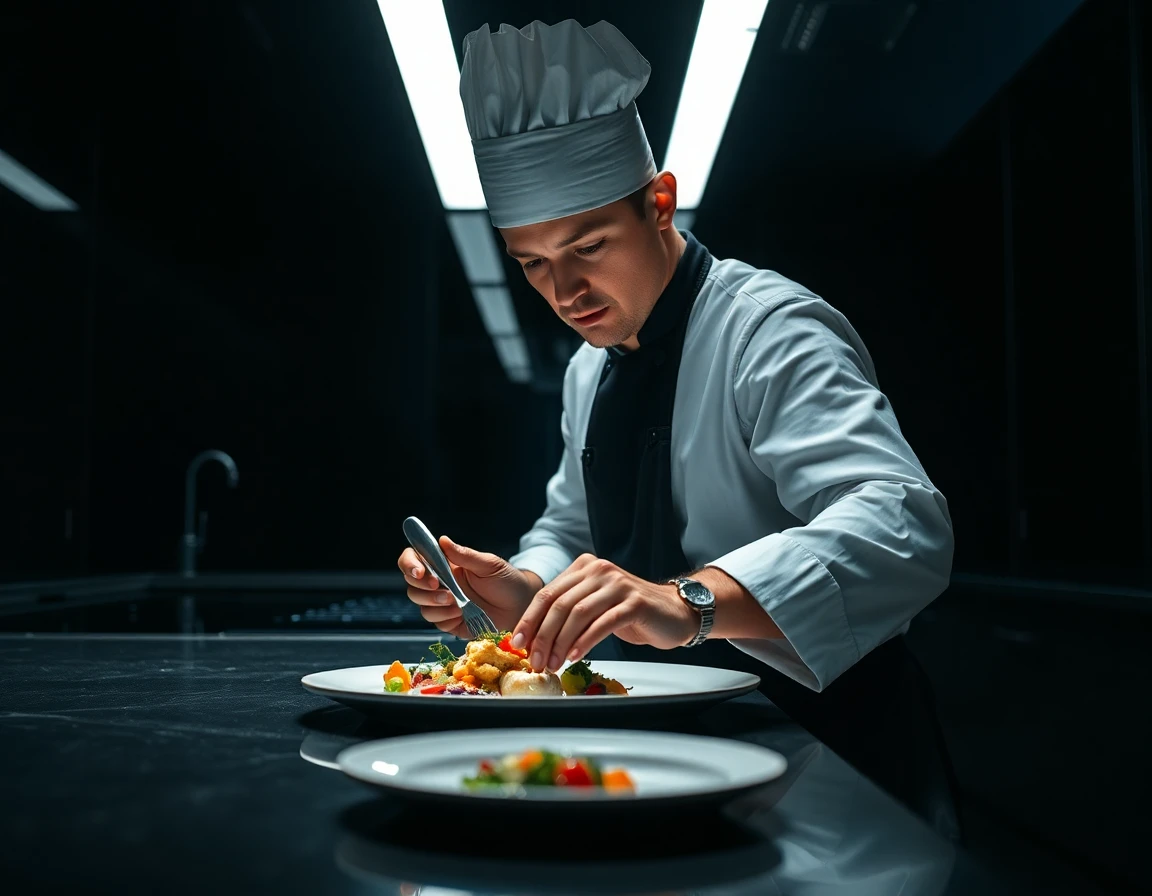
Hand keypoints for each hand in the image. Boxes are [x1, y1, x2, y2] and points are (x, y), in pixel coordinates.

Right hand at [397, 536, 536, 638]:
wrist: (521, 606)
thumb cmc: (506, 580)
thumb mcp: (489, 564)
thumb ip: (464, 555)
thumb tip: (442, 540)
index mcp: (446, 565)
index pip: (415, 559)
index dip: (410, 564)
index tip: (420, 571)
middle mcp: (441, 584)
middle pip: (413, 585)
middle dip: (422, 588)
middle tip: (440, 587)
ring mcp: (444, 604)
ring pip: (421, 605)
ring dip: (434, 604)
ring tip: (457, 603)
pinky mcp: (451, 622)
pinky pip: (436, 622)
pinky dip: (445, 618)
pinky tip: (461, 614)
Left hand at [509, 554, 698, 671]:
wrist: (672, 612)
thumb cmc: (629, 613)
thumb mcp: (593, 606)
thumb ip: (567, 612)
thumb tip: (533, 638)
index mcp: (583, 567)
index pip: (547, 593)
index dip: (530, 619)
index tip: (518, 643)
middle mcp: (599, 570)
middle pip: (560, 605)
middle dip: (543, 636)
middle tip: (536, 660)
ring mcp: (618, 584)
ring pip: (579, 614)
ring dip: (561, 643)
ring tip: (553, 663)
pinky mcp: (635, 602)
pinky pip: (603, 623)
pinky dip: (585, 642)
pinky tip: (575, 656)